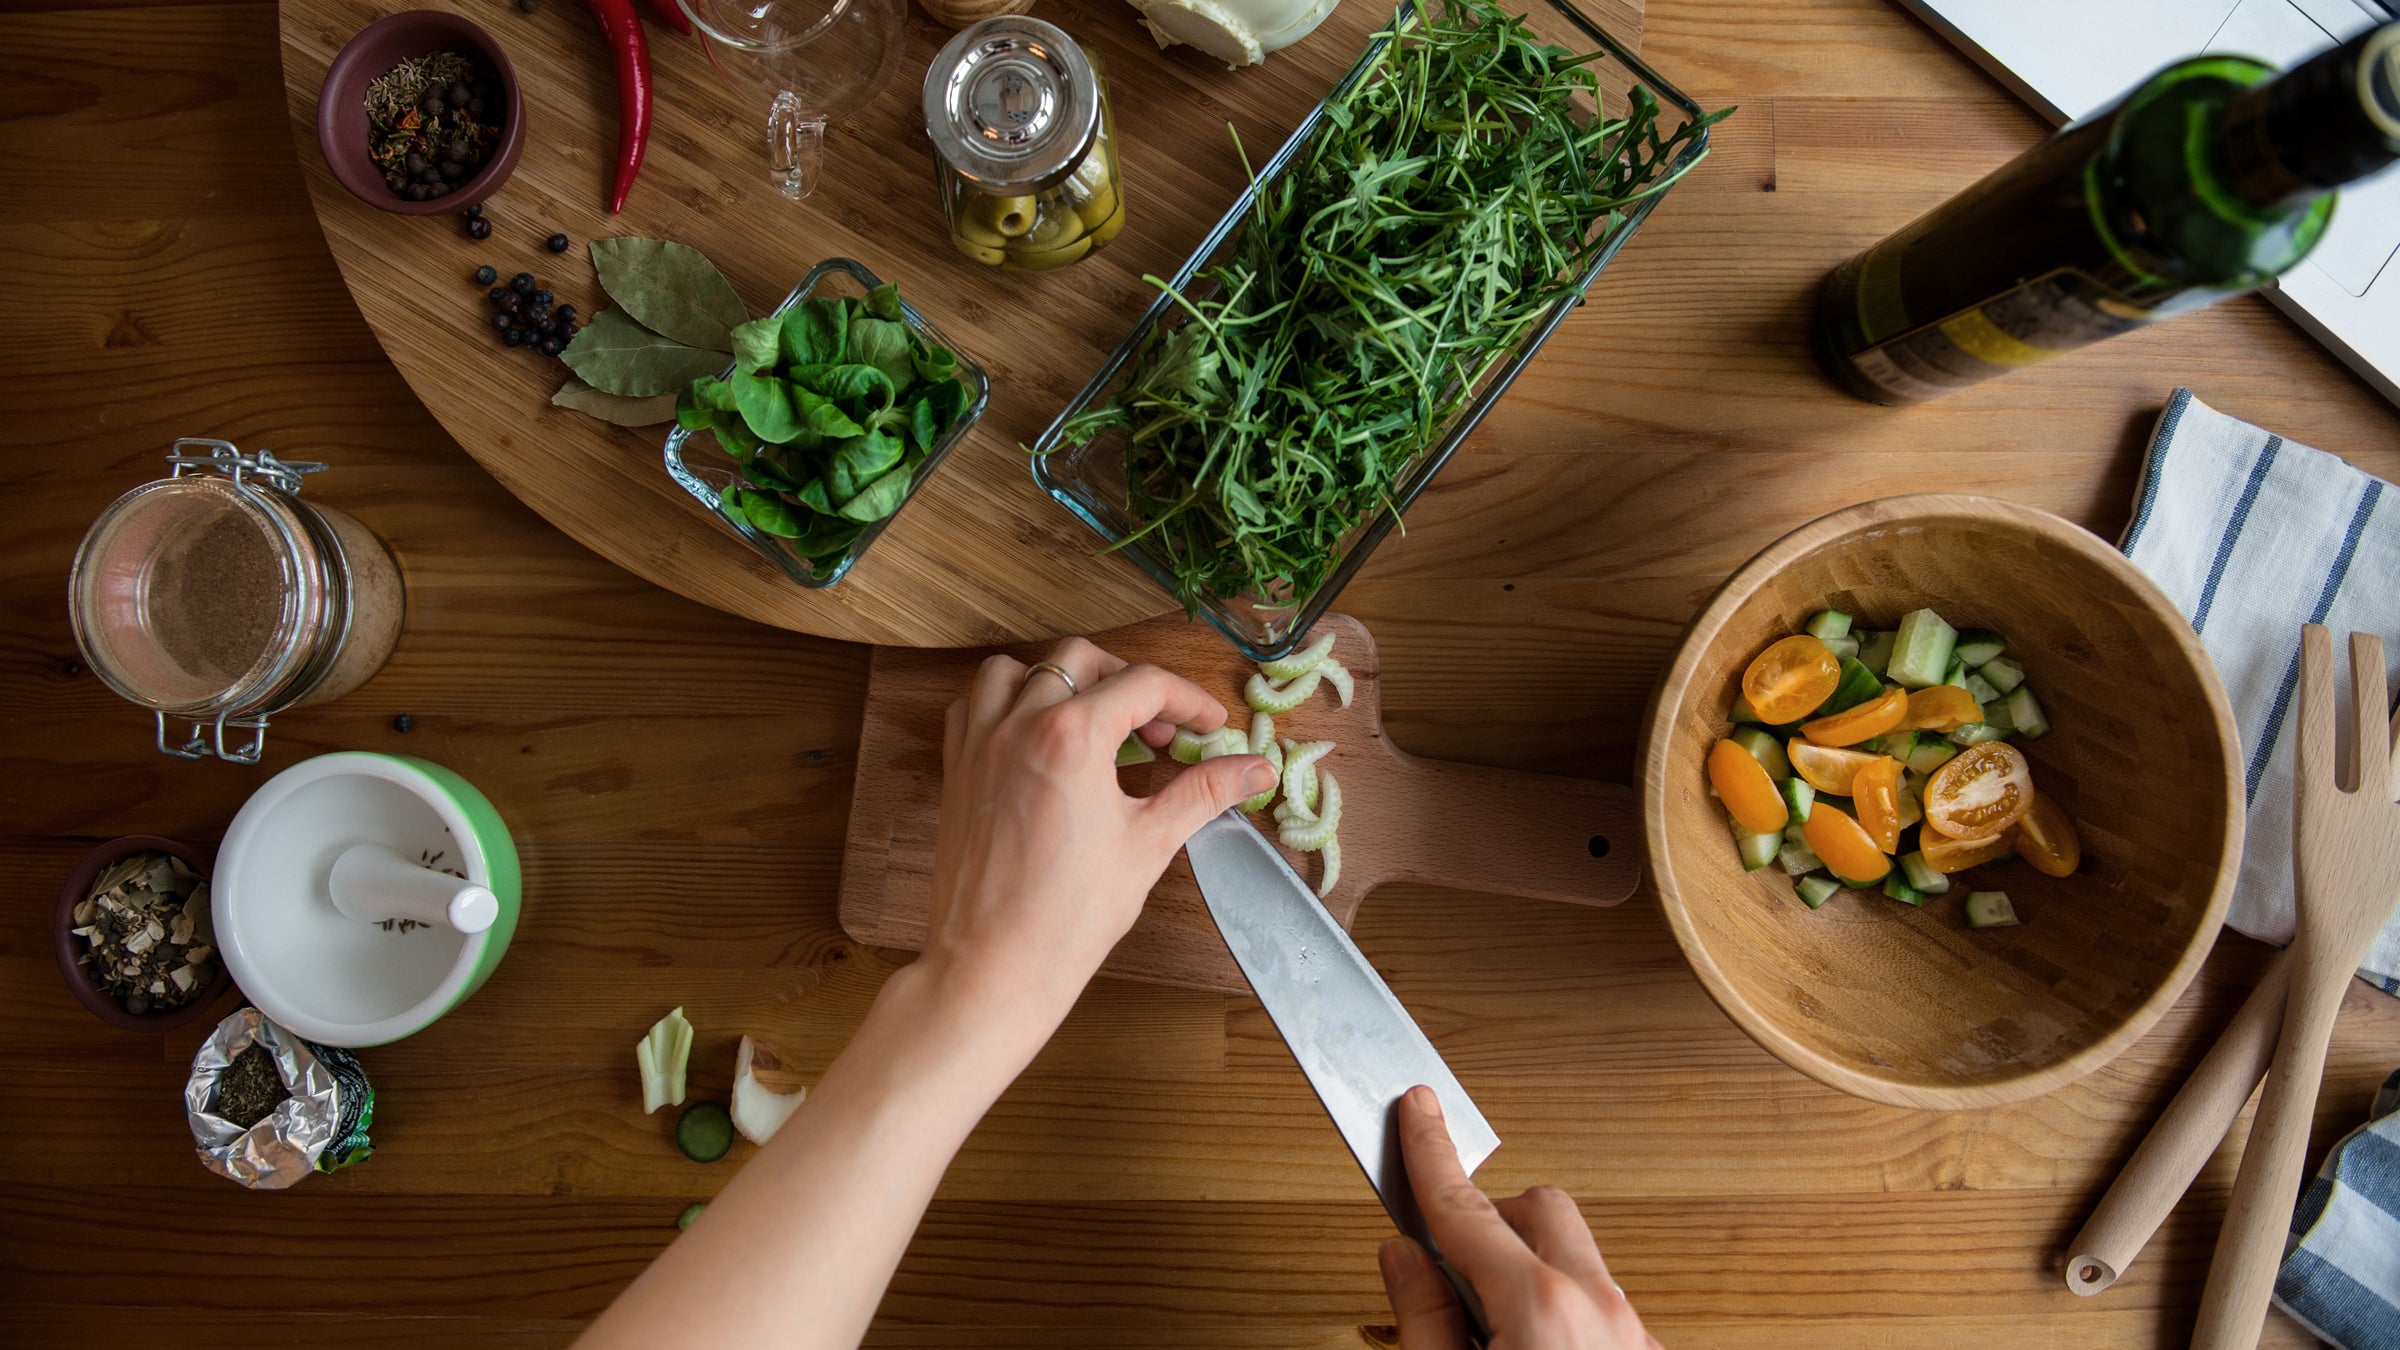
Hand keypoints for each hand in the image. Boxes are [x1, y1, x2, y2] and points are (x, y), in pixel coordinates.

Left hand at [921, 637, 1276, 1043]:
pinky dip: (1006, 705)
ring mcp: (980, 745)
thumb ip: (1204, 792)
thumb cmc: (1069, 916)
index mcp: (1072, 735)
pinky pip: (974, 708)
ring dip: (1061, 680)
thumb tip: (1254, 769)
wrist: (995, 967)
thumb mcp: (1150, 844)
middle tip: (1159, 728)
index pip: (1144, 684)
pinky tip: (1037, 740)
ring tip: (1095, 721)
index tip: (1209, 727)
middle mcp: (1019, 725)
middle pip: (1081, 659)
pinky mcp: (957, 772)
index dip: (1189, 701)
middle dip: (1128, 681)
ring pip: (1016, 670)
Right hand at [1379, 1086, 1660, 1348]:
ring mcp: (1633, 1332)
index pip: (1467, 1208)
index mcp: (1541, 1308)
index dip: (1432, 1152)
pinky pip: (1602, 1305)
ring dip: (1531, 1271)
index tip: (1419, 1109)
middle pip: (1542, 1209)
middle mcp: (1600, 1308)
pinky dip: (1565, 1311)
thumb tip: (1404, 1258)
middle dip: (1493, 1216)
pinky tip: (1539, 1348)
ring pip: (1578, 1260)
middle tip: (1454, 1259)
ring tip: (1495, 1326)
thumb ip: (1425, 1320)